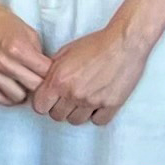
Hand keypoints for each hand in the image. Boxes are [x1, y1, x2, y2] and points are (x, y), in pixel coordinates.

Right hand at [0, 0, 54, 107]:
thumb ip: (38, 52)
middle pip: (34, 87)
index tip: (50, 73)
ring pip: (17, 97)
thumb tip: (46, 69)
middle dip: (40, 84)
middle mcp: (4, 63)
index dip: (51, 73)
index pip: (45, 73)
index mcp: (18, 49)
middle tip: (40, 79)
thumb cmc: (0, 21)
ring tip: (24, 84)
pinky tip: (12, 91)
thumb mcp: (28, 32)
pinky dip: (8, 98)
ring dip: (24, 92)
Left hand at [29, 14, 155, 126]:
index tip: (51, 98)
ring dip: (78, 112)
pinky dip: (97, 114)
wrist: (124, 42)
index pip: (39, 107)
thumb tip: (44, 85)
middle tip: (69, 98)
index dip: (44, 103)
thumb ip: (52, 71)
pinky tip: (99, 102)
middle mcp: (73, 93)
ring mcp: (92, 101)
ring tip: (84, 99)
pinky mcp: (111, 105)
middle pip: (57, 116)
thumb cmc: (95, 44)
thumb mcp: (65, 52)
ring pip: (76, 121)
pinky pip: (98, 121)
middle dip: (60, 108)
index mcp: (58, 80)